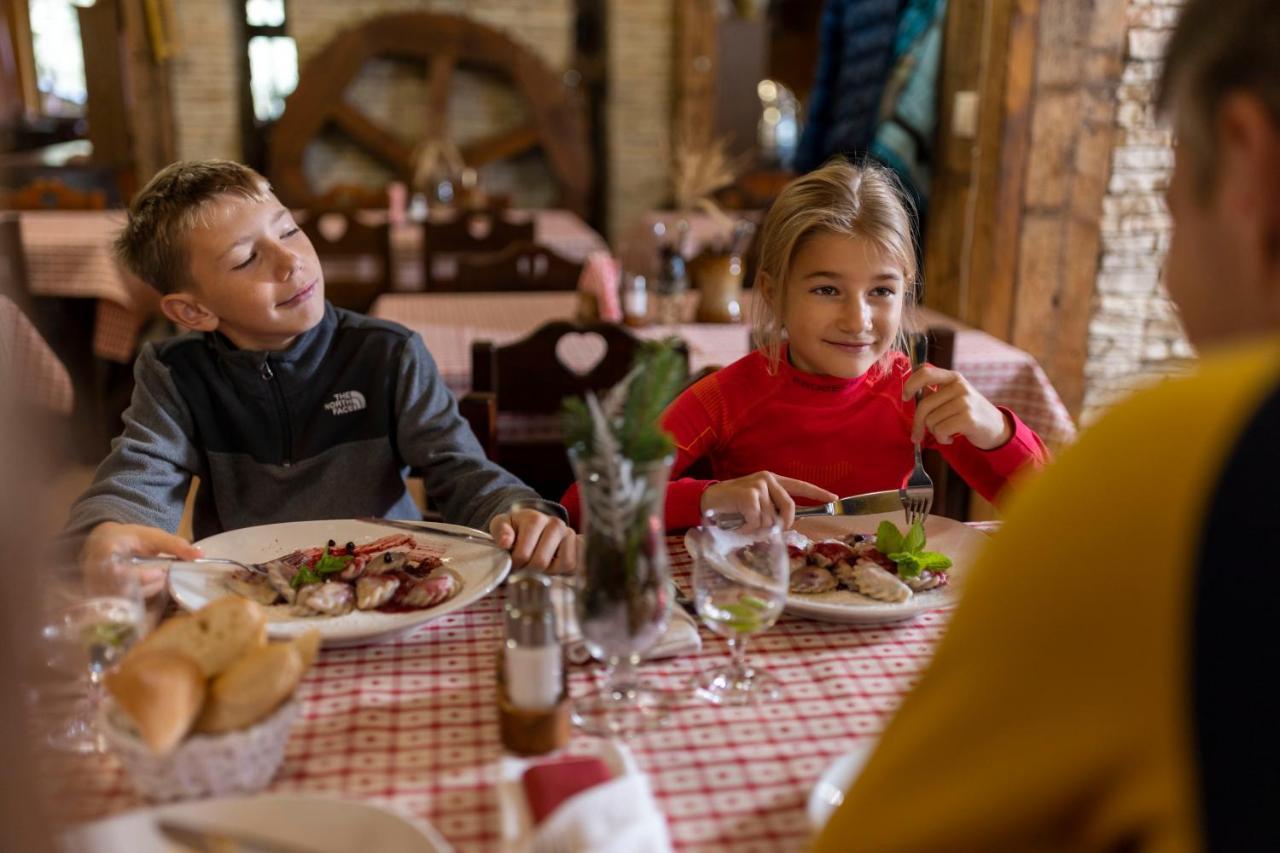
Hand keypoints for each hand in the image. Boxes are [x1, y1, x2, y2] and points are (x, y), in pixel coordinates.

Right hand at [81, 521, 201, 596]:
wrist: (102, 543)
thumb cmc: (129, 538)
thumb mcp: (151, 535)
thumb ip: (174, 545)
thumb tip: (200, 554)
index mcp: (105, 552)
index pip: (118, 572)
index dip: (141, 576)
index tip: (160, 572)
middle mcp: (95, 574)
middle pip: (123, 591)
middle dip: (149, 586)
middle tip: (162, 576)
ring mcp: (97, 589)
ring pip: (125, 601)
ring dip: (147, 591)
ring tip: (156, 578)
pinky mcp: (102, 600)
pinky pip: (124, 606)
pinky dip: (141, 597)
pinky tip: (147, 586)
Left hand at [490, 509, 577, 573]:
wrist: (532, 522)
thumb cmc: (516, 527)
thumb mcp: (501, 524)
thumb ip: (500, 531)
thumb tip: (505, 542)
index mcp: (535, 519)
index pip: (523, 554)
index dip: (515, 565)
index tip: (512, 564)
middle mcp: (556, 524)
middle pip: (543, 562)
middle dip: (530, 570)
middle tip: (524, 568)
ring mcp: (570, 534)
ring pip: (565, 565)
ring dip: (550, 573)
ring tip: (539, 568)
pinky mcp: (580, 545)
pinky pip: (578, 566)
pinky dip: (566, 572)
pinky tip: (554, 569)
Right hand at [701, 471, 837, 529]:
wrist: (708, 499)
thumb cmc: (733, 505)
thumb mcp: (756, 503)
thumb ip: (771, 509)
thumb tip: (784, 526)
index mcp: (772, 480)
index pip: (800, 486)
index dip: (818, 493)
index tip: (834, 499)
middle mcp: (767, 480)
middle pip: (789, 507)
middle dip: (783, 523)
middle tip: (771, 531)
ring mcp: (758, 486)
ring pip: (770, 519)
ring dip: (757, 528)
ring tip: (744, 524)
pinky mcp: (749, 495)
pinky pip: (758, 521)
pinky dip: (748, 529)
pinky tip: (738, 525)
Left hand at [903, 364, 1011, 449]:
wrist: (996, 428)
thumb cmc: (967, 413)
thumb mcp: (953, 397)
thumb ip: (934, 394)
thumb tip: (909, 395)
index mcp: (953, 377)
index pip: (925, 373)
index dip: (910, 384)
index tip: (905, 397)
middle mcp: (959, 386)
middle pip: (924, 405)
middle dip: (918, 424)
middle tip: (917, 436)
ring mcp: (965, 401)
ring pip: (931, 421)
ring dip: (935, 432)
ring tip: (947, 431)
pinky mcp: (968, 418)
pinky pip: (940, 431)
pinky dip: (942, 439)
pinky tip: (951, 438)